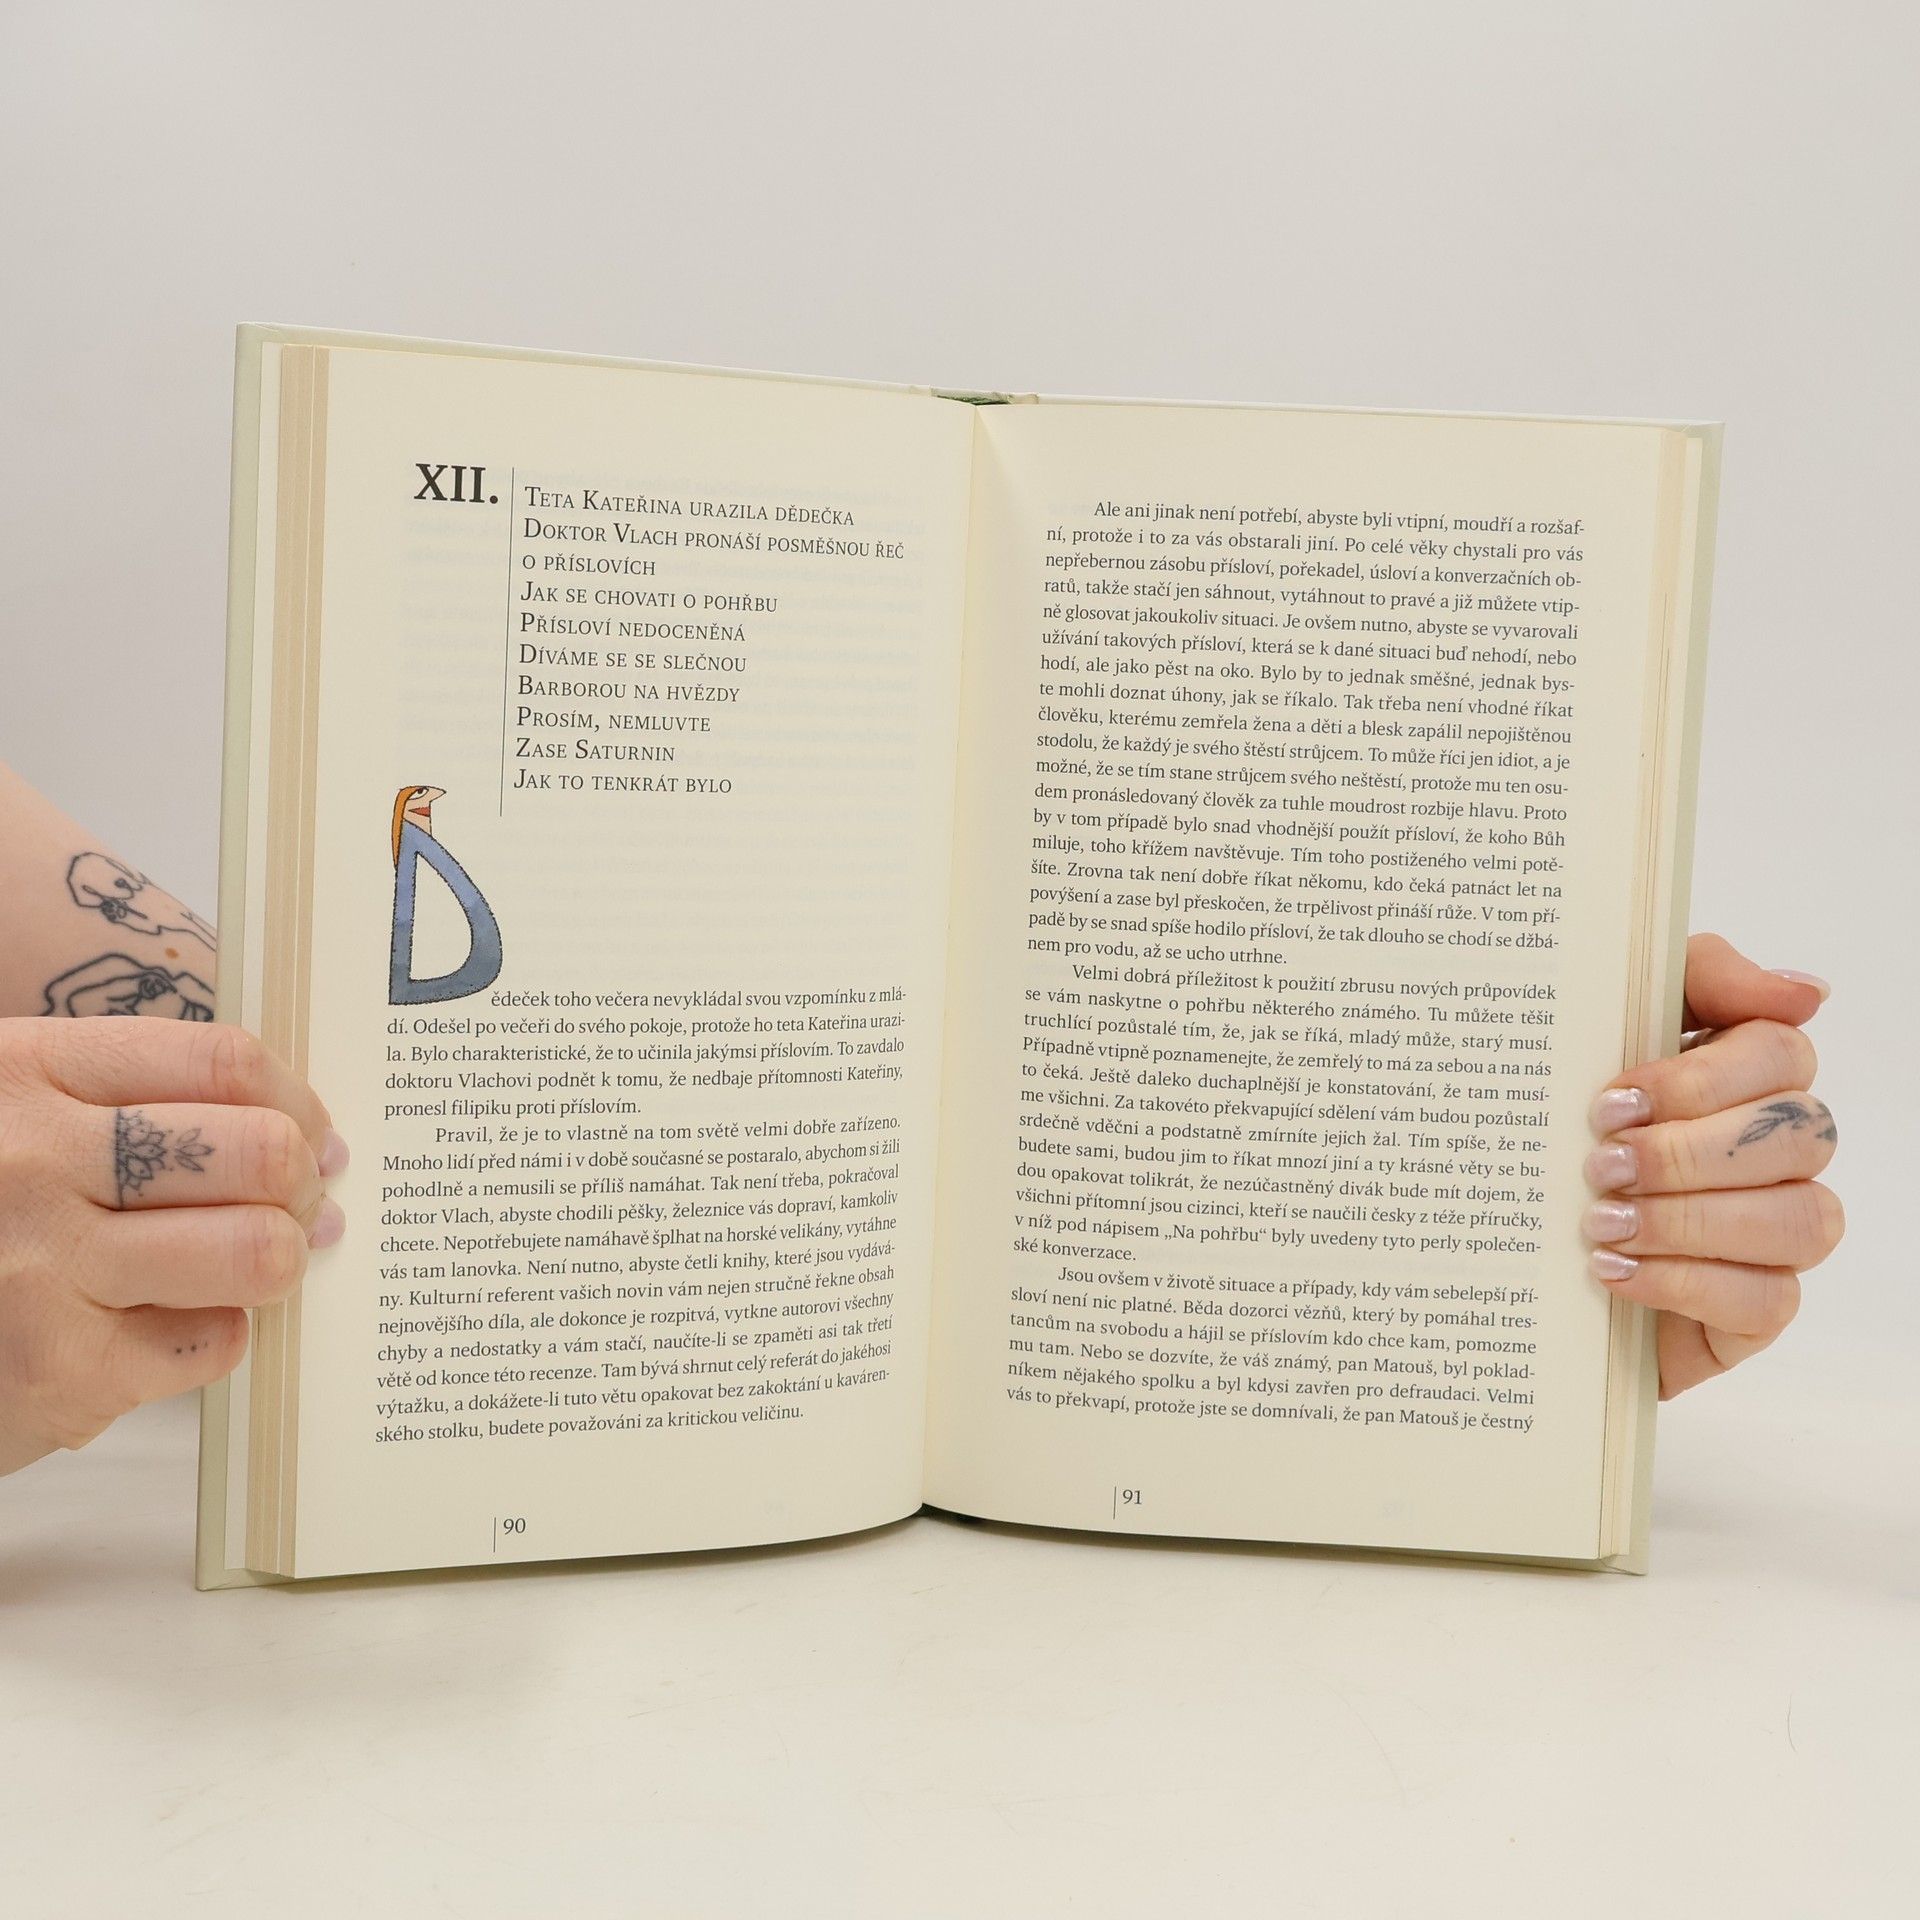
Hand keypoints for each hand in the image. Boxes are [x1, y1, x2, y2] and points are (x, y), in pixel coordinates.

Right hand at [0, 1018, 346, 1474]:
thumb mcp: (17, 1116)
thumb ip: (136, 1103)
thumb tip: (313, 1144)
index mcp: (25, 1072)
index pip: (223, 1061)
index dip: (296, 1100)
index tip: (308, 1131)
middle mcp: (31, 1161)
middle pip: (256, 1152)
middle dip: (298, 1183)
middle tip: (293, 1203)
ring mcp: (44, 1269)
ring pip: (254, 1249)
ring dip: (276, 1258)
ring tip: (255, 1261)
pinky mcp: (62, 1372)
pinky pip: (214, 1341)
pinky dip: (220, 1333)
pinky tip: (177, 1323)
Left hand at [1583, 933, 1841, 1396]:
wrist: (1509, 1236)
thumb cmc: (1570, 1122)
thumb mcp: (1605, 1027)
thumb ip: (1701, 978)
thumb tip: (1804, 993)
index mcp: (1749, 1075)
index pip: (1781, 1052)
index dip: (1700, 1079)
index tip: (1612, 1101)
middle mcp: (1782, 1151)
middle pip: (1799, 1136)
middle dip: (1689, 1152)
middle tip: (1601, 1164)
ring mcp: (1781, 1232)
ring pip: (1799, 1220)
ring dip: (1689, 1219)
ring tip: (1602, 1221)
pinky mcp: (1759, 1310)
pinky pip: (1767, 1301)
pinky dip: (1684, 1282)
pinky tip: (1614, 1271)